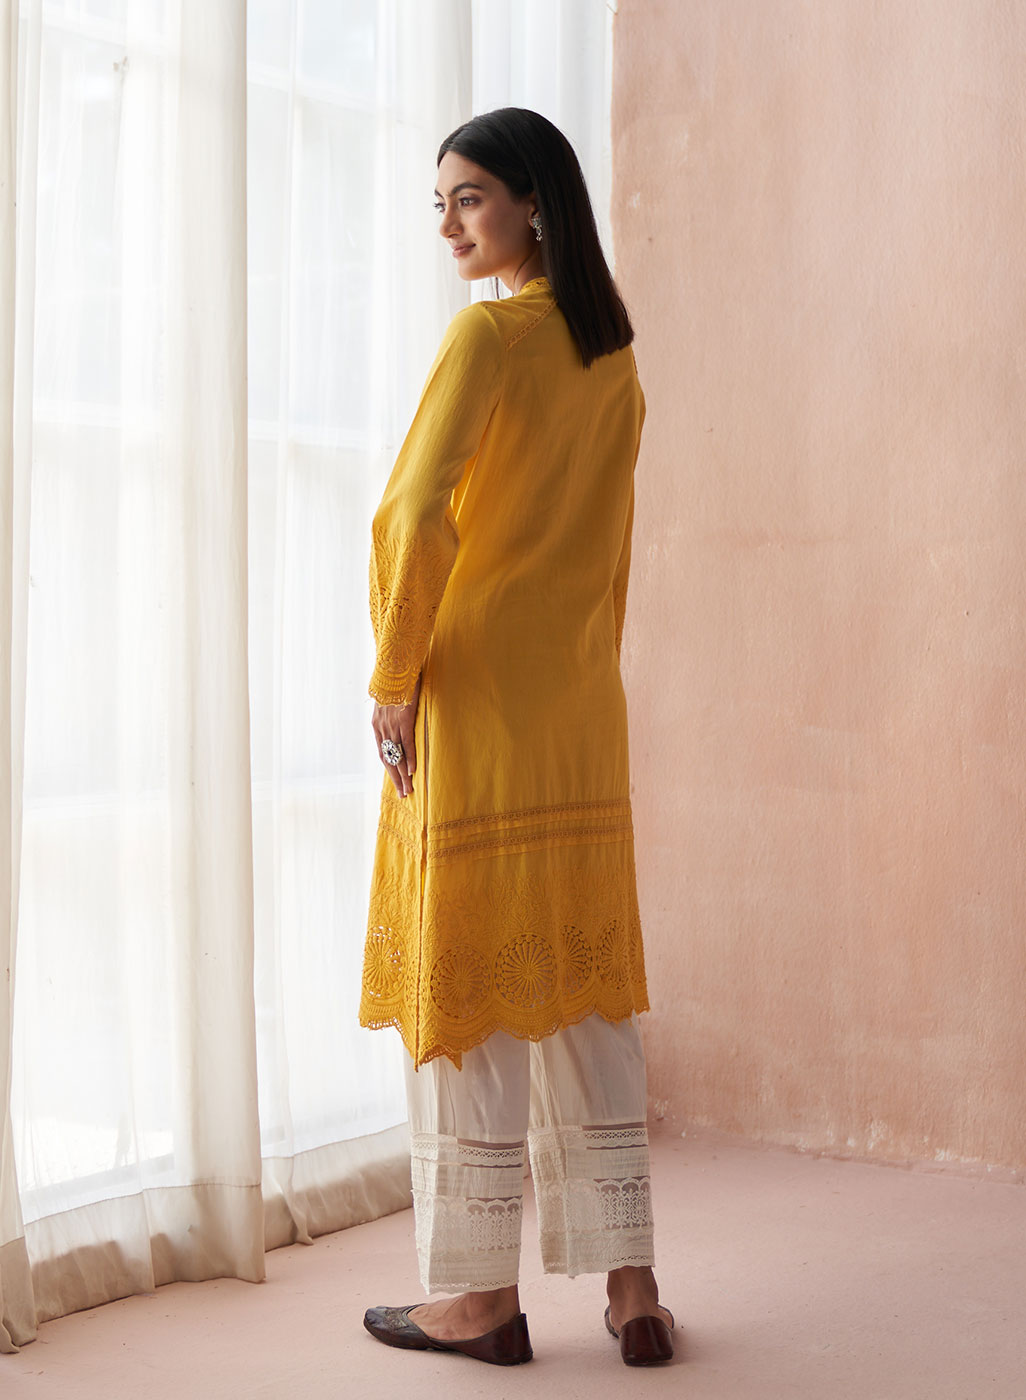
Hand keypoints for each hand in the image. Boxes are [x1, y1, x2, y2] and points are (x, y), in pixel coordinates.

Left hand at [372, 673, 420, 798]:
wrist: (394, 665)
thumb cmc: (394, 681)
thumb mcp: (389, 700)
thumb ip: (391, 712)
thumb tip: (399, 718)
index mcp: (377, 724)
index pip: (383, 752)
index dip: (389, 768)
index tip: (397, 781)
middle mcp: (382, 727)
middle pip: (388, 759)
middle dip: (395, 778)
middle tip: (403, 794)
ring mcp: (392, 724)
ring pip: (397, 755)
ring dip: (403, 774)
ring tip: (409, 789)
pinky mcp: (403, 719)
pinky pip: (407, 743)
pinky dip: (410, 758)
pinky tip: (413, 771)